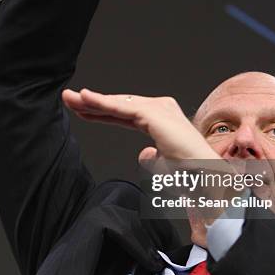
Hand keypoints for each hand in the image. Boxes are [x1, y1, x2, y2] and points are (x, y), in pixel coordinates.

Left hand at [62, 88, 217, 159]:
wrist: (206, 176)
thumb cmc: (191, 174)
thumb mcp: (164, 165)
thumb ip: (152, 158)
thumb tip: (143, 154)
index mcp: (162, 119)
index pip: (125, 114)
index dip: (102, 112)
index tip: (81, 111)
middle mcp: (161, 109)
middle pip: (120, 105)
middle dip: (93, 103)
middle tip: (68, 99)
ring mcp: (158, 108)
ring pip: (119, 104)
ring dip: (92, 100)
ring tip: (70, 98)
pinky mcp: (154, 113)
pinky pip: (122, 108)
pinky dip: (102, 103)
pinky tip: (85, 99)